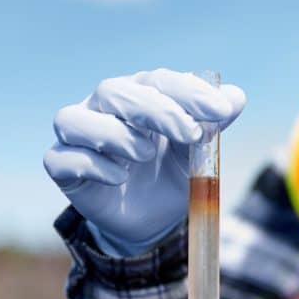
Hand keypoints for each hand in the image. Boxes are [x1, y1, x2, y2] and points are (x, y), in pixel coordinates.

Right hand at [43, 69, 245, 254]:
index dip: (189, 92)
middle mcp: (104, 107)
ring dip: (114, 134)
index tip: (221, 111)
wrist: (153, 218)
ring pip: (74, 119)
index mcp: (140, 93)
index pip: (159, 80)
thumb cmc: (173, 172)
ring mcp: (79, 136)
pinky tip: (120, 177)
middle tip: (190, 134)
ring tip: (146, 155)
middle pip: (115, 91)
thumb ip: (214, 123)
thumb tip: (236, 97)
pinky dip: (91, 165)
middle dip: (155, 110)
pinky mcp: (64, 167)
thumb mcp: (199, 150)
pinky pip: (61, 159)